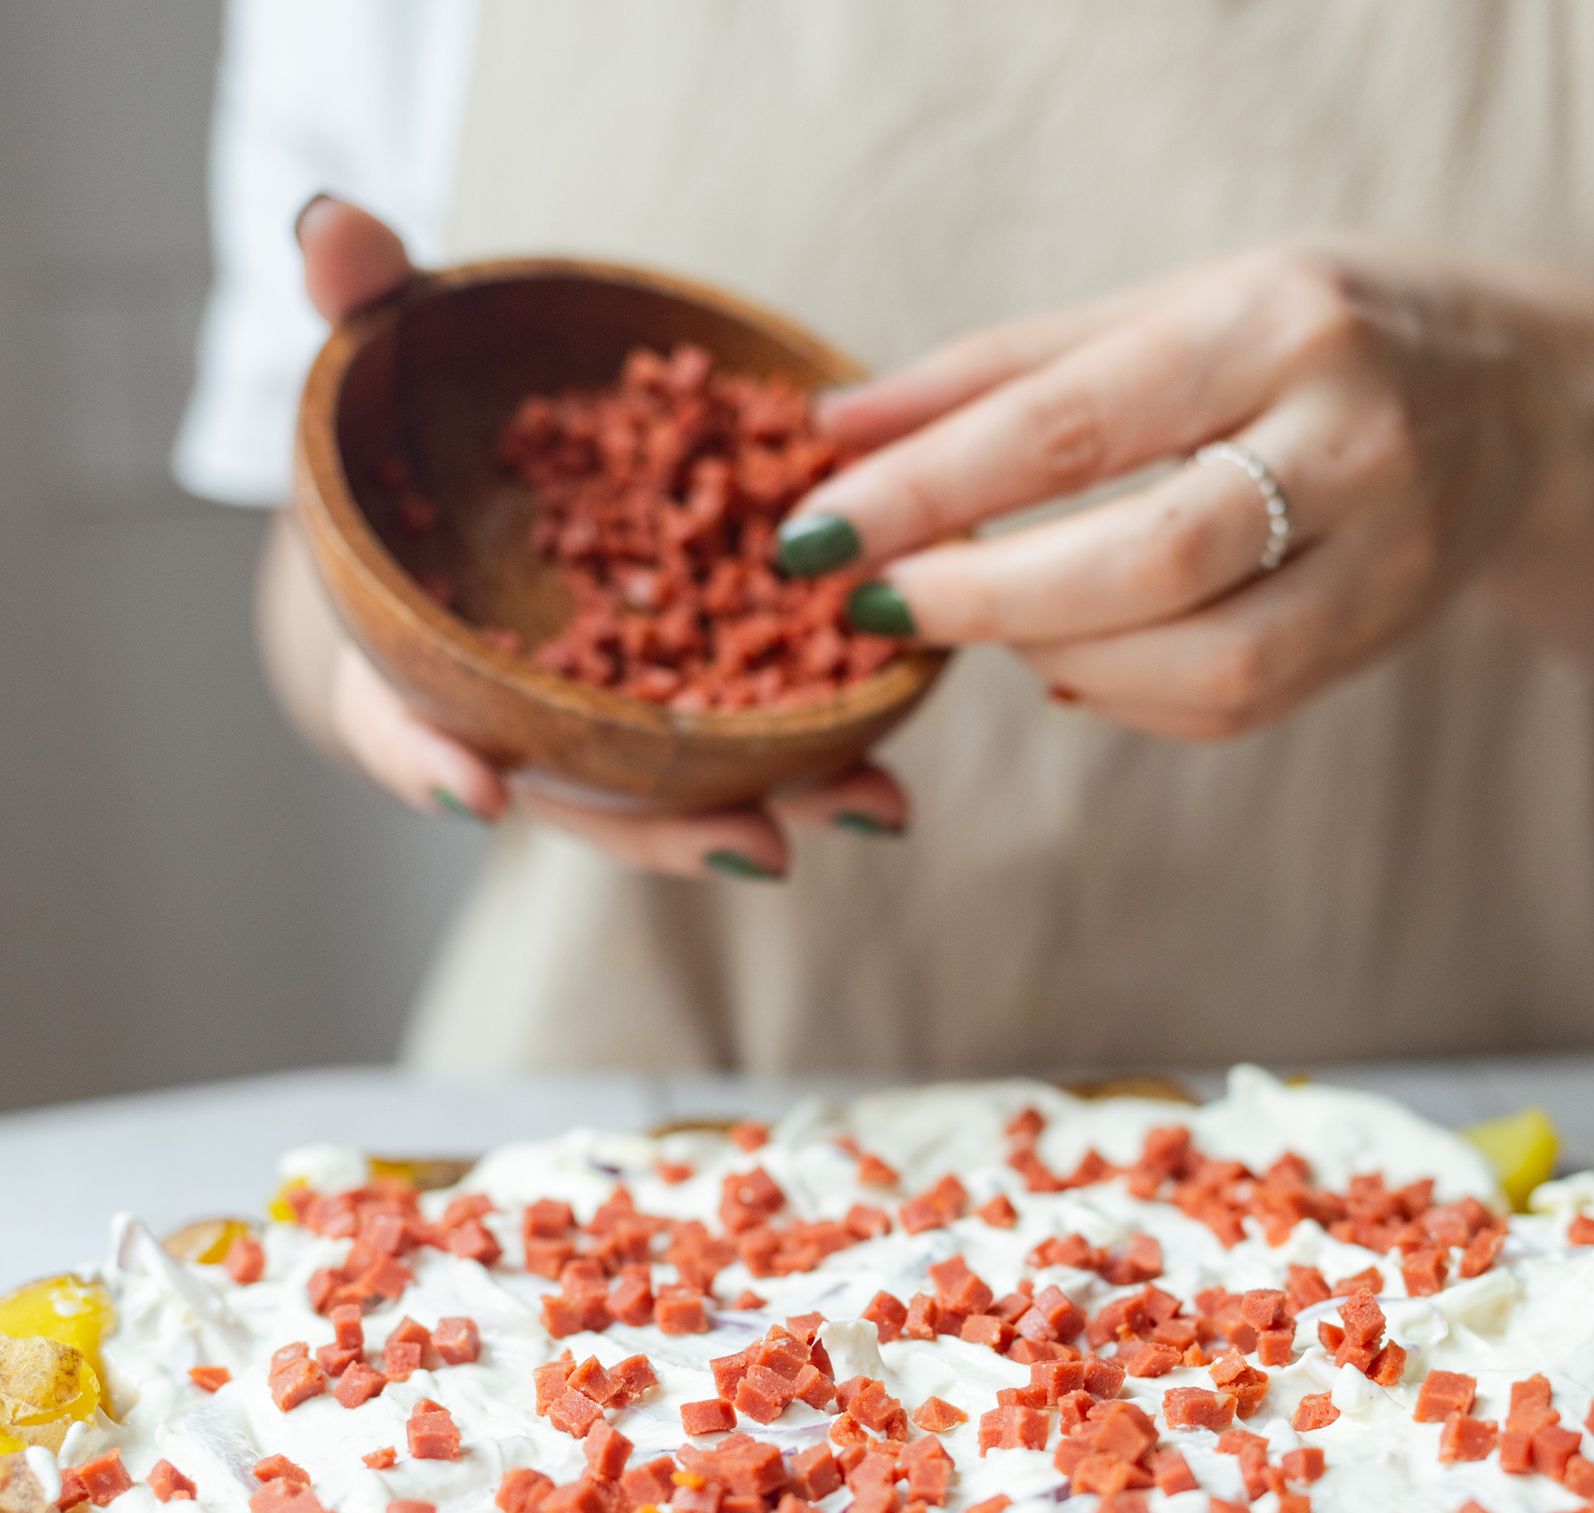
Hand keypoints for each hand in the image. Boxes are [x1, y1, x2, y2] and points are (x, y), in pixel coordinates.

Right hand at [275, 199, 903, 880]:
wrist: (477, 481)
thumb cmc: (414, 430)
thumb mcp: (380, 358)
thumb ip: (354, 298)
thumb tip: (335, 222)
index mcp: (410, 657)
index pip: (400, 724)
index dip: (425, 756)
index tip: (471, 790)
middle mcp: (516, 720)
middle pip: (585, 795)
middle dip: (668, 829)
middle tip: (753, 847)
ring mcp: (614, 727)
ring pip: (692, 791)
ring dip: (783, 808)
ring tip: (871, 810)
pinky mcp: (703, 705)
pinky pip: (764, 746)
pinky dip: (824, 764)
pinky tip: (896, 785)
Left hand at [772, 248, 1549, 741]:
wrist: (1518, 401)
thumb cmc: (1309, 335)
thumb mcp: (1170, 305)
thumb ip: (1005, 369)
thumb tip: (837, 431)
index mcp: (1278, 326)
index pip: (1074, 425)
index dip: (930, 491)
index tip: (818, 531)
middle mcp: (1351, 443)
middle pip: (1147, 563)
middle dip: (988, 599)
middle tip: (879, 604)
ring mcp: (1389, 556)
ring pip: (1206, 666)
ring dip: (1059, 660)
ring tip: (985, 624)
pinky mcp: (1389, 640)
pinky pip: (1237, 707)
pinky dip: (1127, 698)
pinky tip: (1072, 658)